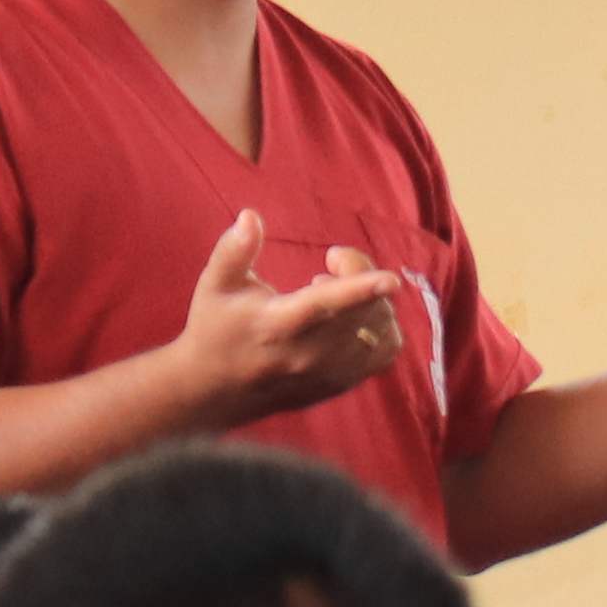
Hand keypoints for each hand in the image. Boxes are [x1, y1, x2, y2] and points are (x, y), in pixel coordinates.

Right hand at [170, 210, 409, 419]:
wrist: (217, 390)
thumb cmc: (216, 328)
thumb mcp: (215, 286)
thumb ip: (234, 250)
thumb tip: (251, 217)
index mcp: (277, 325)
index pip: (324, 306)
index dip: (360, 290)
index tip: (391, 279)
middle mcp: (309, 354)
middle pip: (362, 311)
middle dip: (358, 272)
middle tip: (332, 262)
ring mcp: (330, 373)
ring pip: (380, 330)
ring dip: (371, 298)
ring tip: (333, 290)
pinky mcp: (343, 383)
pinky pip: (386, 351)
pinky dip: (383, 325)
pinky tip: (354, 314)